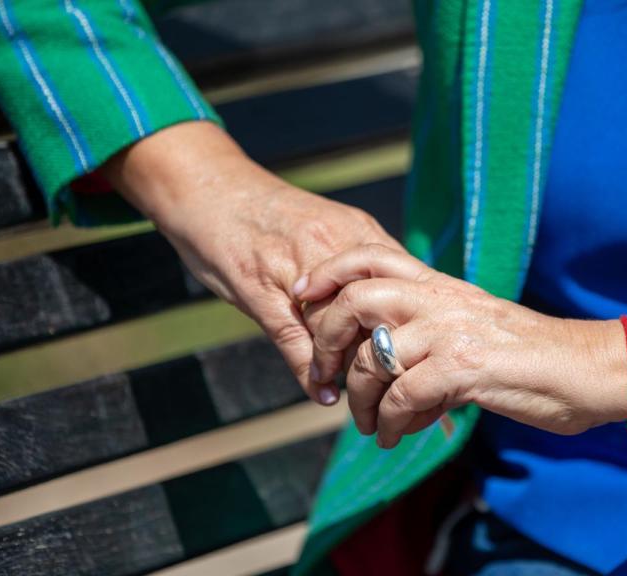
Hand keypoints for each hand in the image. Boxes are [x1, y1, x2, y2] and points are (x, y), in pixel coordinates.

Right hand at [102, 121, 401, 403]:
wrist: (209, 186)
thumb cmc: (270, 214)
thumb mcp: (328, 229)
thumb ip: (362, 262)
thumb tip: (400, 302)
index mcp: (357, 233)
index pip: (402, 287)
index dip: (411, 325)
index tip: (417, 355)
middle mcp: (334, 248)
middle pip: (375, 309)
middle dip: (387, 351)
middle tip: (395, 383)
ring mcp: (298, 269)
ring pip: (339, 327)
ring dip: (352, 368)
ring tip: (366, 397)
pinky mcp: (261, 290)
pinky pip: (295, 338)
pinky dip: (311, 372)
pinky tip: (322, 393)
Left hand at [295, 245, 626, 447]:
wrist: (589, 368)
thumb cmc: (535, 359)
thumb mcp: (477, 331)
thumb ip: (433, 339)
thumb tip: (394, 381)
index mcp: (443, 286)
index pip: (372, 257)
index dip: (328, 272)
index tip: (302, 295)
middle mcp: (442, 300)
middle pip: (356, 300)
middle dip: (326, 342)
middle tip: (324, 379)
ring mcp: (452, 331)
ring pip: (372, 357)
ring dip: (360, 400)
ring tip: (369, 426)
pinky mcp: (465, 366)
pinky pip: (403, 396)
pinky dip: (391, 422)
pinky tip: (397, 437)